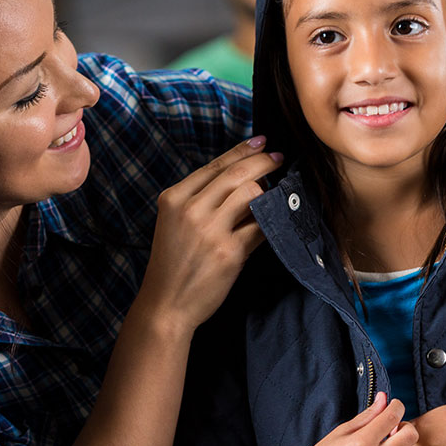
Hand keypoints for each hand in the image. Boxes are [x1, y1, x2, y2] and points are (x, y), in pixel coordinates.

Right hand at [135, 136, 277, 334]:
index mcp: (173, 198)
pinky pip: (259, 226)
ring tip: (278, 188)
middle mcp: (190, 209)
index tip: (261, 142)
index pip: (214, 165)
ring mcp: (209, 230)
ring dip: (269, 188)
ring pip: (250, 193)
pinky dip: (271, 218)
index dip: (242, 150)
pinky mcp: (229, 252)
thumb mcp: (174, 223)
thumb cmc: (172, 263)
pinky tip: (278, 214)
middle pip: (236, 174)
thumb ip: (199, 200)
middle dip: (263, 161)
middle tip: (278, 159)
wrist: (166, 304)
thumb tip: (241, 179)